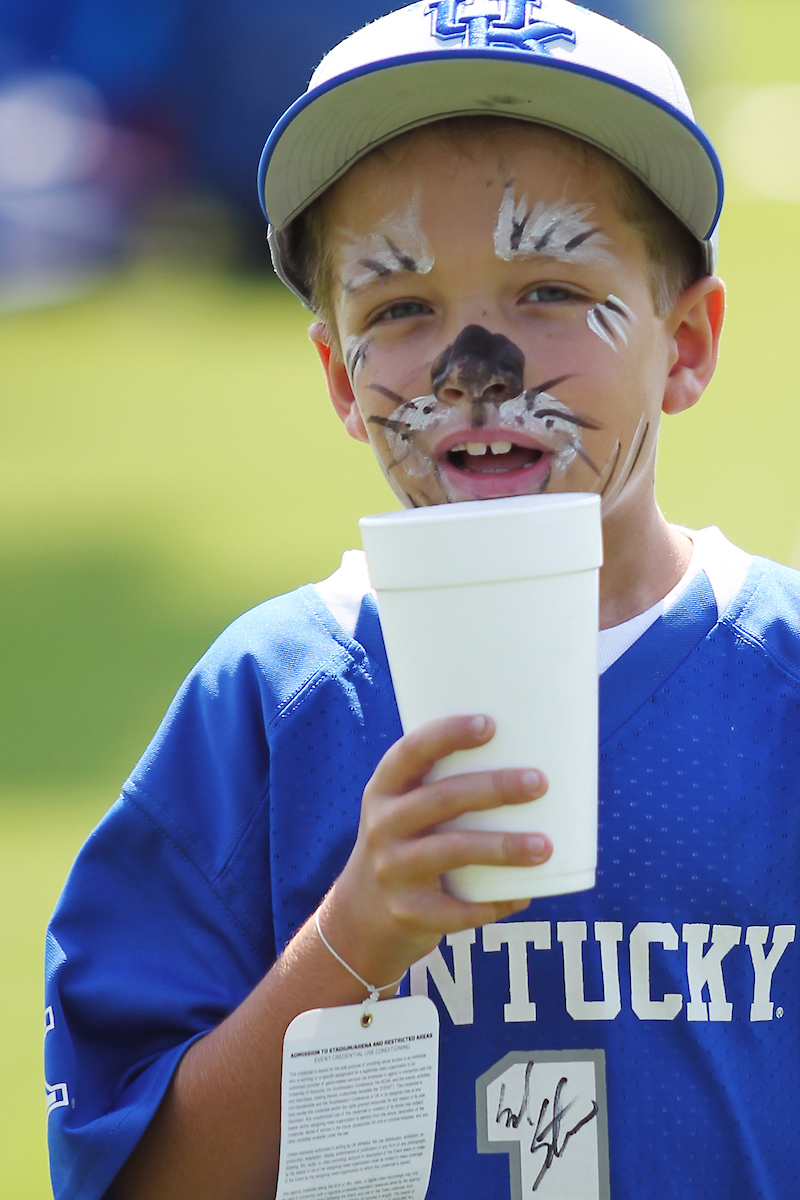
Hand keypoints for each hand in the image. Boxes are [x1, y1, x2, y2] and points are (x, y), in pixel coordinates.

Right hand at [320, 714, 550, 988]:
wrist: (363, 914)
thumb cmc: (409, 843)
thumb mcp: (406, 808)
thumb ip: (449, 786)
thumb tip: (540, 766)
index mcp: (385, 789)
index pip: (412, 751)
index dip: (448, 734)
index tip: (491, 724)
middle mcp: (383, 824)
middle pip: (441, 799)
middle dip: (494, 788)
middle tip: (539, 782)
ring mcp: (392, 870)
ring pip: (452, 851)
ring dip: (502, 847)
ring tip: (544, 846)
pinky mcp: (407, 911)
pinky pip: (456, 908)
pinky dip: (493, 902)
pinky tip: (522, 894)